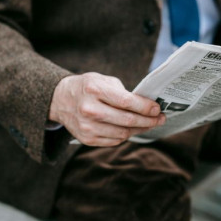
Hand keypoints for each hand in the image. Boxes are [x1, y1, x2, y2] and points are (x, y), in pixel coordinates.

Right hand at [49, 73, 165, 146]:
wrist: (60, 100)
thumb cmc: (87, 87)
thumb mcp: (103, 80)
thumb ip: (123, 92)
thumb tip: (147, 106)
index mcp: (94, 90)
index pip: (127, 102)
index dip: (146, 107)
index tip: (158, 108)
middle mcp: (89, 110)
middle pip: (127, 120)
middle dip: (148, 121)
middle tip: (160, 119)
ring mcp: (87, 127)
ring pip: (123, 133)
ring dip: (139, 129)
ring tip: (148, 124)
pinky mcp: (86, 139)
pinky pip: (114, 141)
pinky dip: (125, 135)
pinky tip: (131, 128)